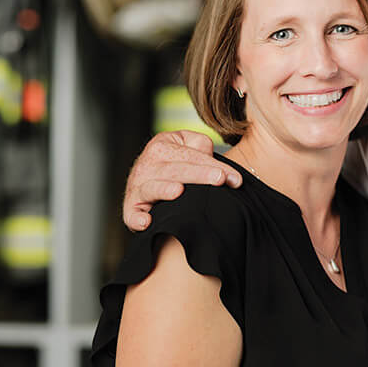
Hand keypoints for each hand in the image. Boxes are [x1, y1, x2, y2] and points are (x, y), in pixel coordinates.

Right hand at [123, 130, 241, 230]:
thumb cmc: (176, 163)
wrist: (148, 180)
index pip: (191, 155)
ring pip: (153, 187)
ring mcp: (137, 186)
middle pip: (176, 169)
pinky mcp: (131, 208)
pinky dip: (136, 218)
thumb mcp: (187, 146)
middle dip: (200, 175)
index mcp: (162, 145)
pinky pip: (131, 214)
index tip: (236, 178)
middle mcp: (147, 164)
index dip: (214, 165)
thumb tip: (212, 161)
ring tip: (179, 191)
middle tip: (220, 180)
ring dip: (164, 190)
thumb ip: (201, 146)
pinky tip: (146, 222)